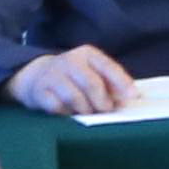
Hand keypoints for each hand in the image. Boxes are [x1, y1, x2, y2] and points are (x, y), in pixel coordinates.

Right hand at [8, 46, 137, 116]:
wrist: (36, 75)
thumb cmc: (74, 76)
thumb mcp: (92, 71)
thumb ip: (110, 82)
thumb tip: (129, 97)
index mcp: (88, 54)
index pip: (108, 67)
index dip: (122, 82)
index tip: (133, 96)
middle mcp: (70, 61)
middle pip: (92, 84)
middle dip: (103, 101)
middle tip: (107, 110)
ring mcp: (52, 75)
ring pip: (74, 97)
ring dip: (85, 109)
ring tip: (89, 113)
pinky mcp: (39, 91)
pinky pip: (57, 107)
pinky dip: (67, 114)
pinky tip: (70, 113)